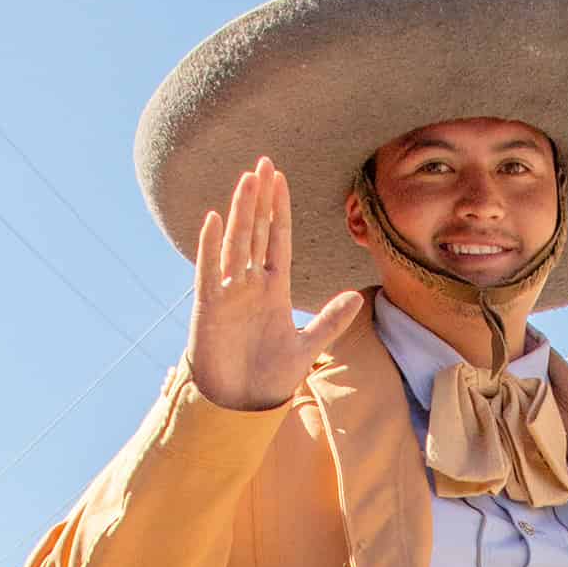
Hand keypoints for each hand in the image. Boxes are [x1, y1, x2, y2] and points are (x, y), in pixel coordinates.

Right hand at [185, 157, 362, 410]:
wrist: (239, 404)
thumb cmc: (268, 377)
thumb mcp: (306, 347)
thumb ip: (329, 321)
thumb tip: (358, 298)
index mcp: (274, 289)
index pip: (278, 240)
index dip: (280, 210)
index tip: (280, 178)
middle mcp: (250, 284)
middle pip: (256, 232)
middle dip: (260, 199)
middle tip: (263, 163)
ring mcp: (229, 292)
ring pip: (236, 243)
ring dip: (241, 212)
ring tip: (247, 180)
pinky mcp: (210, 307)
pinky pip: (209, 271)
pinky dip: (210, 246)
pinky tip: (214, 219)